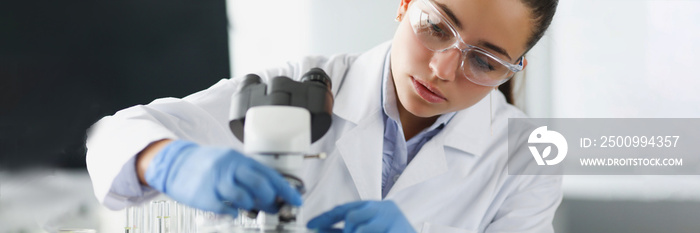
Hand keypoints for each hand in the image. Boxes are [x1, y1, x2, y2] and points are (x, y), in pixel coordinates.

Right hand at [144, 140, 301, 214]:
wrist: (174, 163)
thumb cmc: (206, 164)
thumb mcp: (230, 162)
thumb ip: (249, 174)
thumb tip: (272, 193)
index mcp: (239, 158)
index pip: (270, 174)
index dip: (286, 189)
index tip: (297, 200)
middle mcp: (229, 168)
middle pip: (260, 185)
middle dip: (270, 200)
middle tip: (272, 207)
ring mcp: (216, 181)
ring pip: (245, 199)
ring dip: (251, 207)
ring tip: (248, 207)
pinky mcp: (204, 196)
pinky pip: (227, 209)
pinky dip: (234, 213)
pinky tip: (232, 210)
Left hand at [307, 200, 416, 232]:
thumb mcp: (369, 228)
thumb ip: (347, 230)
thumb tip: (320, 230)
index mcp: (375, 206)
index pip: (345, 208)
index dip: (325, 217)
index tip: (310, 225)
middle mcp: (384, 210)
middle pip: (352, 216)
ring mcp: (394, 222)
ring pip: (362, 230)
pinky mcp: (401, 232)